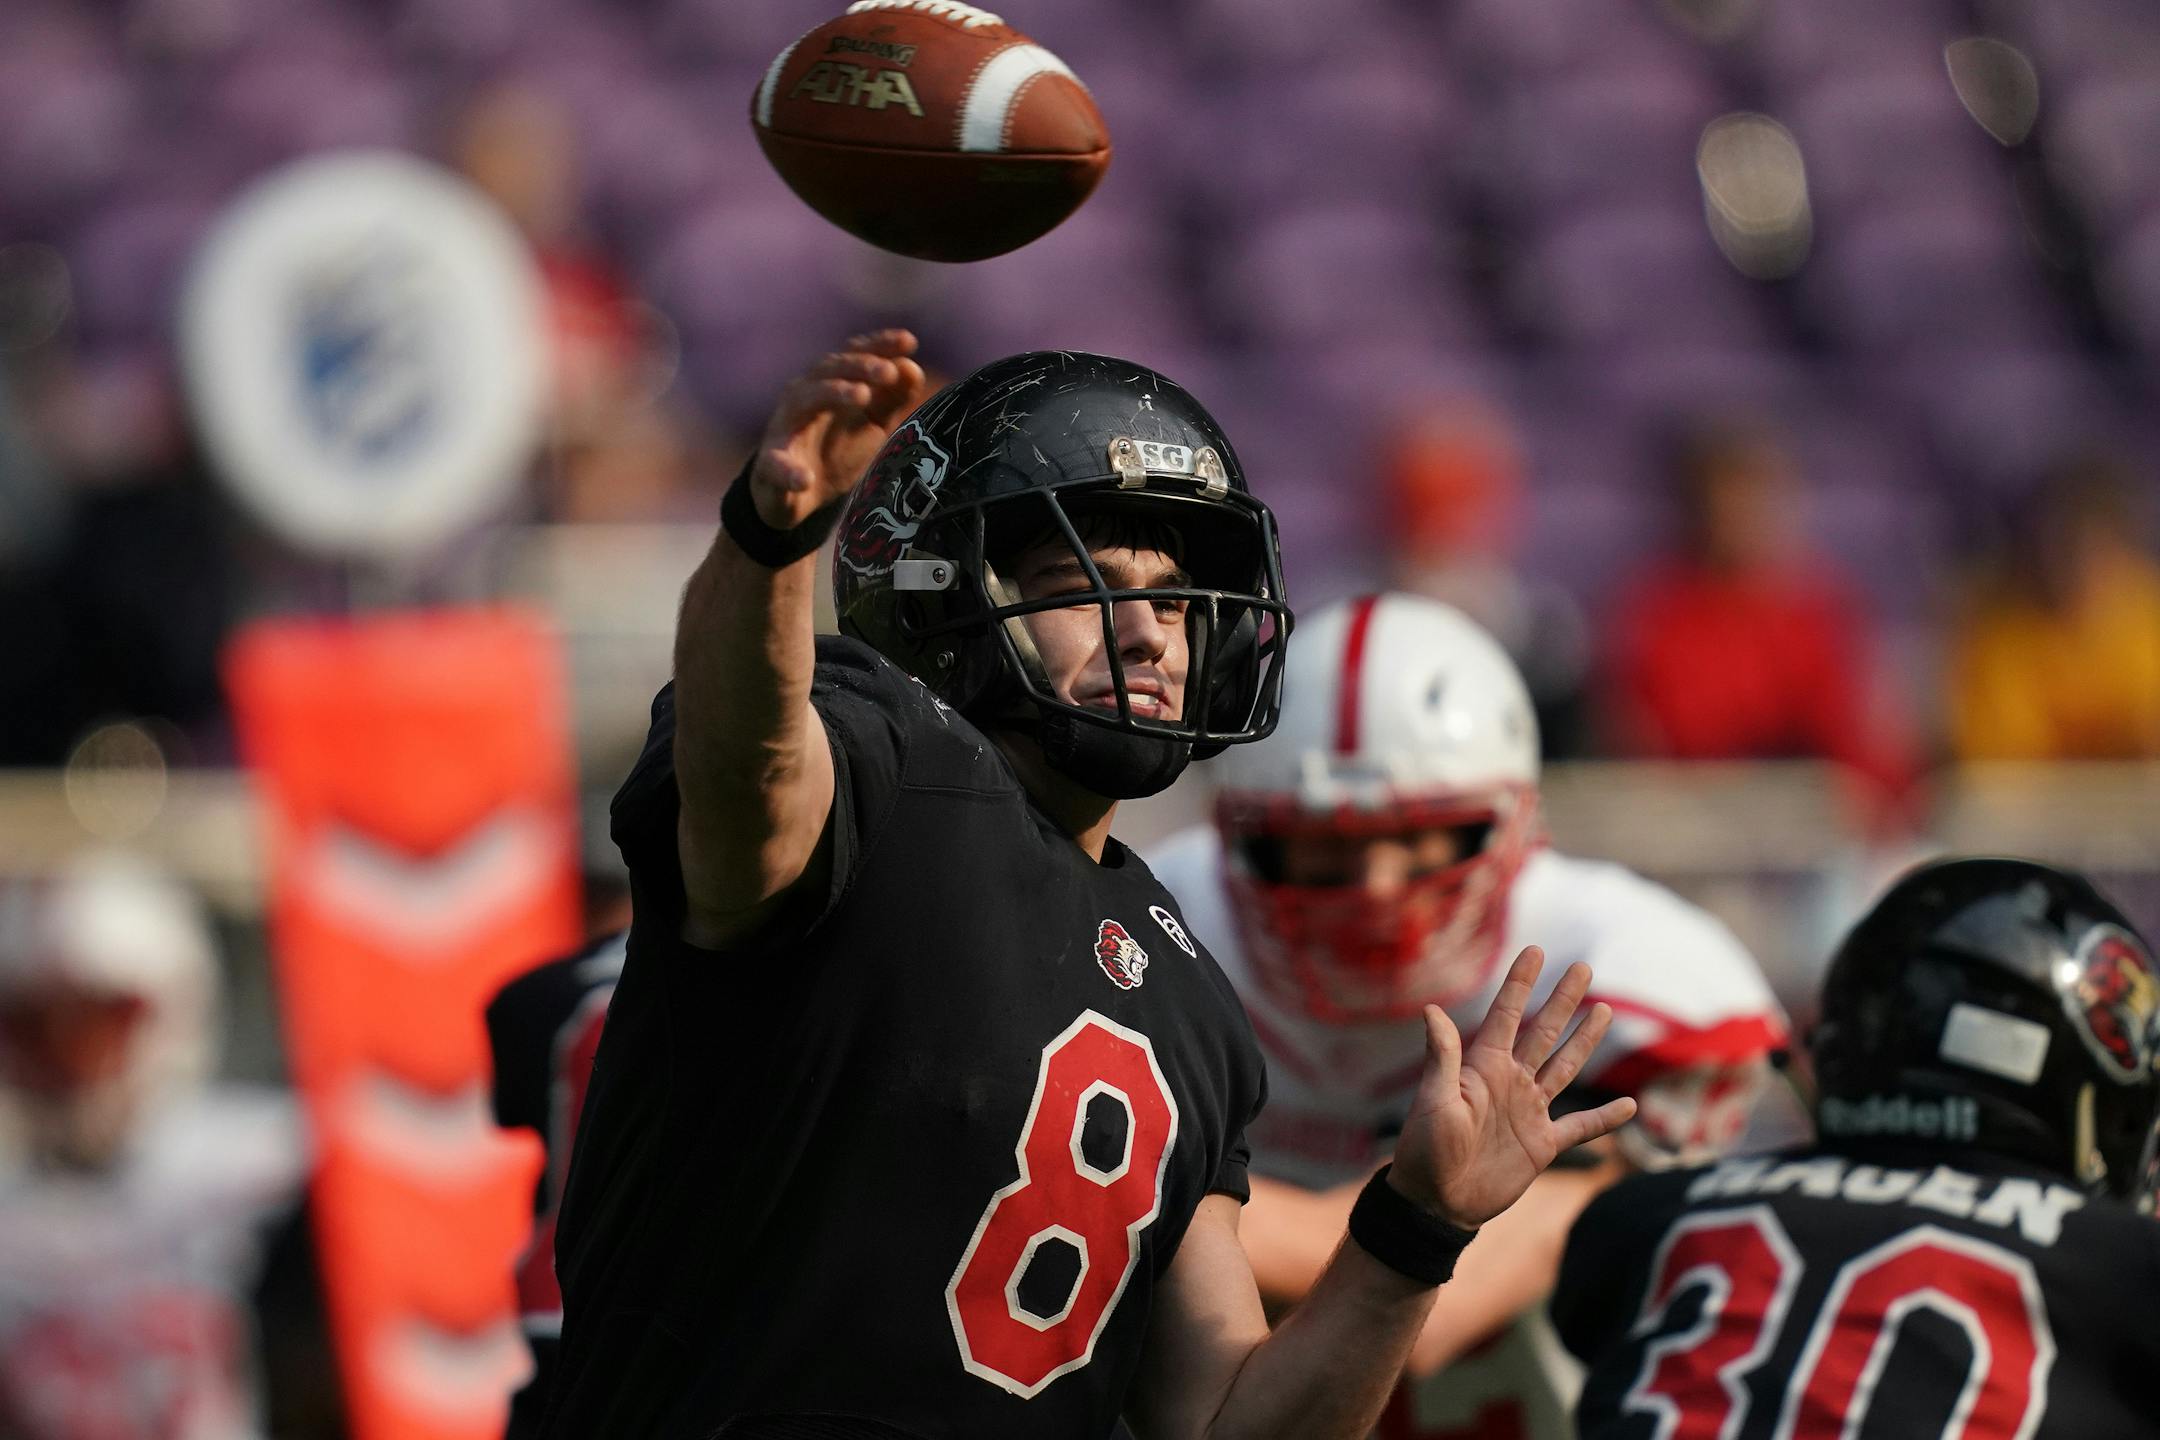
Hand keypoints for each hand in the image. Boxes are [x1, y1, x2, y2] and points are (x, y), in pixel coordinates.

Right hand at [750, 329, 926, 528]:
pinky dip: (789, 472)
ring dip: (833, 393)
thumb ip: (889, 400)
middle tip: (889, 372)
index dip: (879, 346)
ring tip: (862, 395)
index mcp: (828, 385)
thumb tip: (912, 368)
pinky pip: (776, 465)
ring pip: (803, 401)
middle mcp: (803, 397)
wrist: (793, 497)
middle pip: (829, 370)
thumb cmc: (832, 453)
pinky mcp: (770, 466)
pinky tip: (804, 479)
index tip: (909, 341)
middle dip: (860, 366)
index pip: (853, 356)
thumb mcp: (868, 426)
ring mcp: (784, 429)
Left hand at [1388, 946, 1636, 1229]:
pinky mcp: (1542, 1145)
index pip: (1507, 1014)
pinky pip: (1581, 1127)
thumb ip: (1442, 1057)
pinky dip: (1605, 1118)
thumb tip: (1432, 1009)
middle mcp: (1510, 1082)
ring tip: (1604, 1011)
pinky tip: (1629, 1105)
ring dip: (1584, 1041)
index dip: (1520, 983)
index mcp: (1483, 1067)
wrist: (1438, 1203)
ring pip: (1564, 1067)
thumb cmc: (1426, 1150)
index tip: (1535, 949)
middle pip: (1543, 1032)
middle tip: (1582, 967)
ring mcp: (1528, 1112)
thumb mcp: (1435, 1100)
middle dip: (1562, 1000)